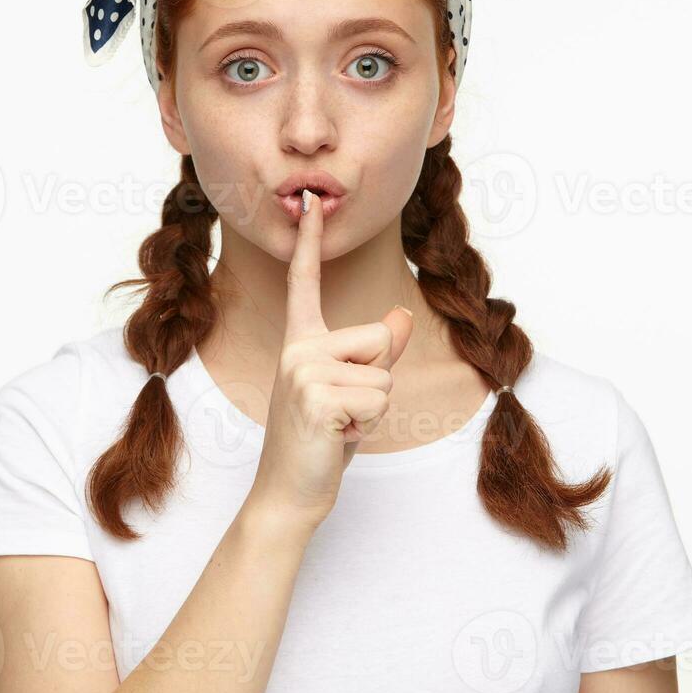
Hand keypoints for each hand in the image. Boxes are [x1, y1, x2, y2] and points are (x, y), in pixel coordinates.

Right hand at [245, 188, 413, 530]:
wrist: (289, 492)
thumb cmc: (320, 441)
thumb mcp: (353, 392)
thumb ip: (379, 354)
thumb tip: (402, 316)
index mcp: (301, 341)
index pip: (305, 282)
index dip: (308, 240)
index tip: (310, 200)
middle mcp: (297, 348)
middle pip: (380, 338)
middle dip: (378, 382)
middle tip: (343, 413)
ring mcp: (303, 371)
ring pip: (385, 374)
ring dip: (375, 409)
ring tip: (340, 426)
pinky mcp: (317, 397)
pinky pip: (379, 397)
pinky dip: (369, 425)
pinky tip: (337, 437)